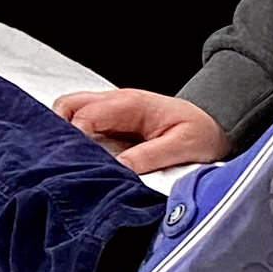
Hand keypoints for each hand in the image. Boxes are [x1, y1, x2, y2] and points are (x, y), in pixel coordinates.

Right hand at [51, 88, 228, 174]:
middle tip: (63, 161)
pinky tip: (78, 158)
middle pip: (68, 106)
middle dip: (59, 131)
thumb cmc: (201, 132)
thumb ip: (150, 156)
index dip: (74, 138)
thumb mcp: (183, 146)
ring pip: (70, 113)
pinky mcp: (111, 122)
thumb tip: (119, 169)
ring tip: (69, 161)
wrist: (214, 124)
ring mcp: (111, 111)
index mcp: (131, 104)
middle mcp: (115, 102)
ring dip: (64, 134)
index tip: (74, 163)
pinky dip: (73, 138)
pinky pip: (81, 124)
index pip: (86, 115)